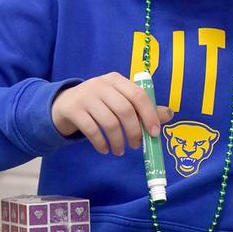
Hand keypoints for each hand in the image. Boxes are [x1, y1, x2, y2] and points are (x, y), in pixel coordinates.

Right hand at [51, 72, 171, 155]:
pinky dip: (101, 143)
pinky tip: (104, 150)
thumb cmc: (99, 104)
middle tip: (136, 146)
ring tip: (120, 151)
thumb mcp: (119, 100)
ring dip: (118, 141)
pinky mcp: (73, 109)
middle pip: (124, 110)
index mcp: (116, 80)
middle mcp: (101, 84)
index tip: (154, 133)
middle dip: (134, 131)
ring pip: (109, 122)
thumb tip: (169, 114)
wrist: (63, 104)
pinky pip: (92, 130)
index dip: (149, 115)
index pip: (138, 95)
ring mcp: (86, 96)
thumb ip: (143, 108)